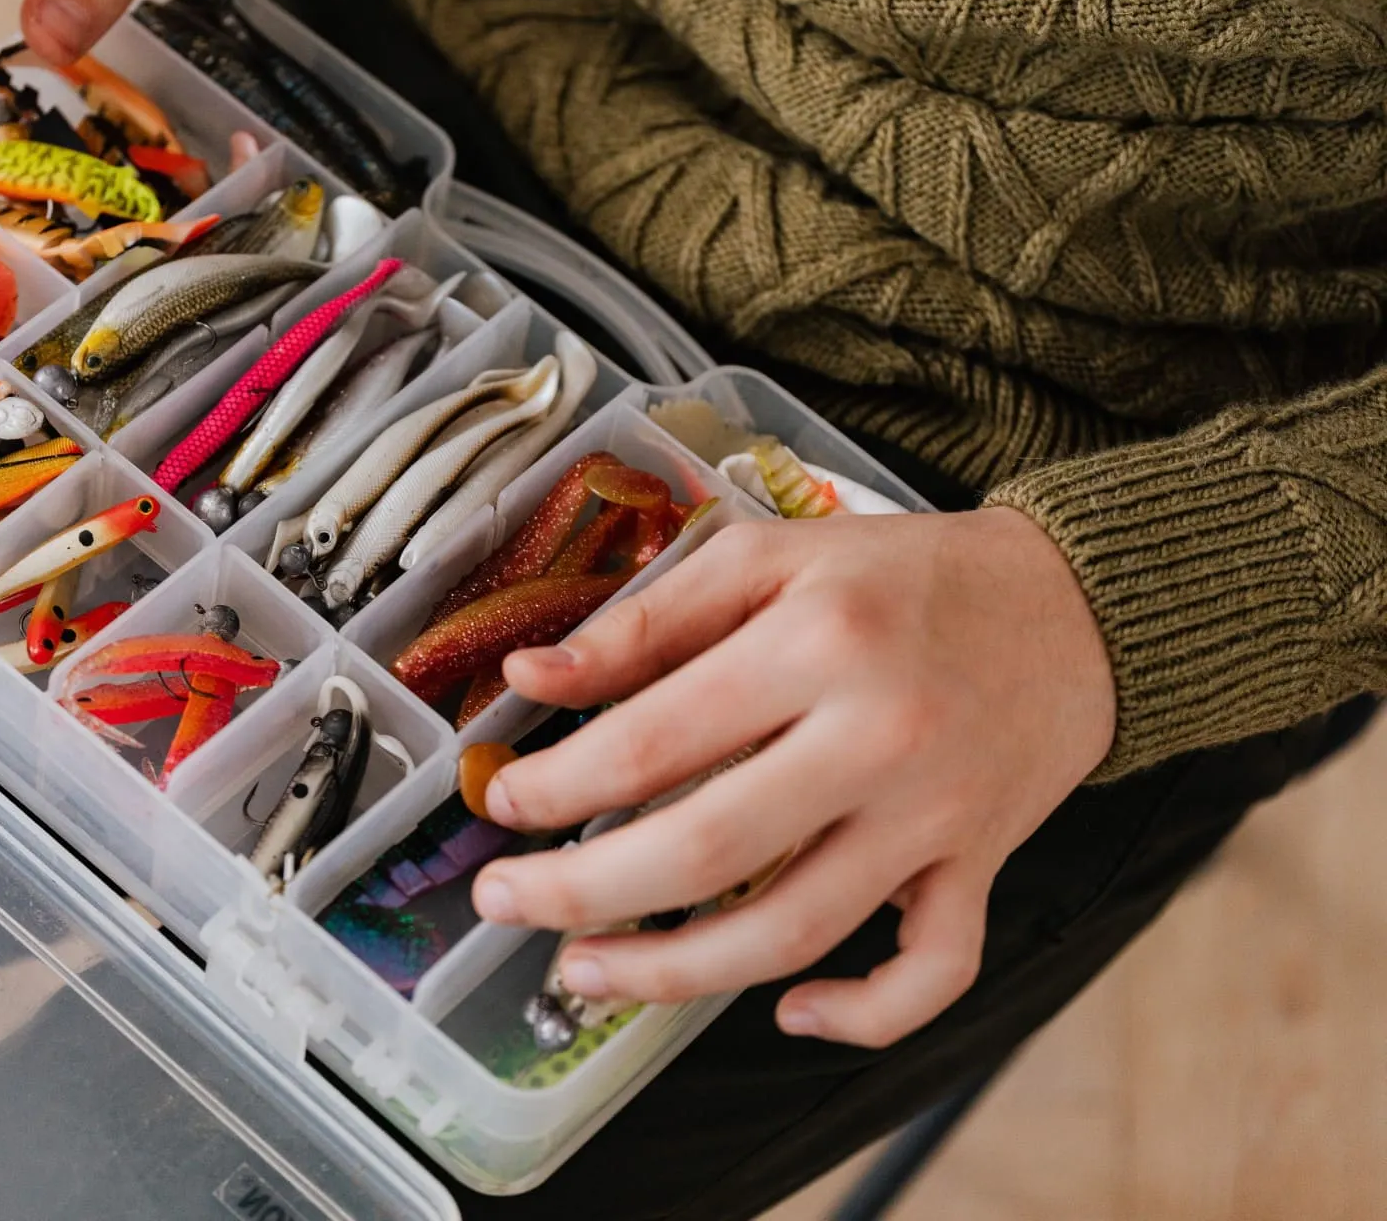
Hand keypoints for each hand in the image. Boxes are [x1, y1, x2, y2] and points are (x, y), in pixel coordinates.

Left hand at [474, 508, 1116, 1047]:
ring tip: (584, 972)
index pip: (654, 741)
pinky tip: (785, 1012)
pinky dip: (860, 1011)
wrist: (1072, 607)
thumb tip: (531, 678)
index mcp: (816, 644)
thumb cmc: (903, 578)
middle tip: (504, 903)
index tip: (499, 805)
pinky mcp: (978, 869)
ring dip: (673, 972)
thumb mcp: (768, 560)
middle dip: (581, 892)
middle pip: (706, 852)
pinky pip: (931, 972)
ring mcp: (935, 818)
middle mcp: (878, 738)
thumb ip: (647, 619)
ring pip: (793, 932)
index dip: (556, 786)